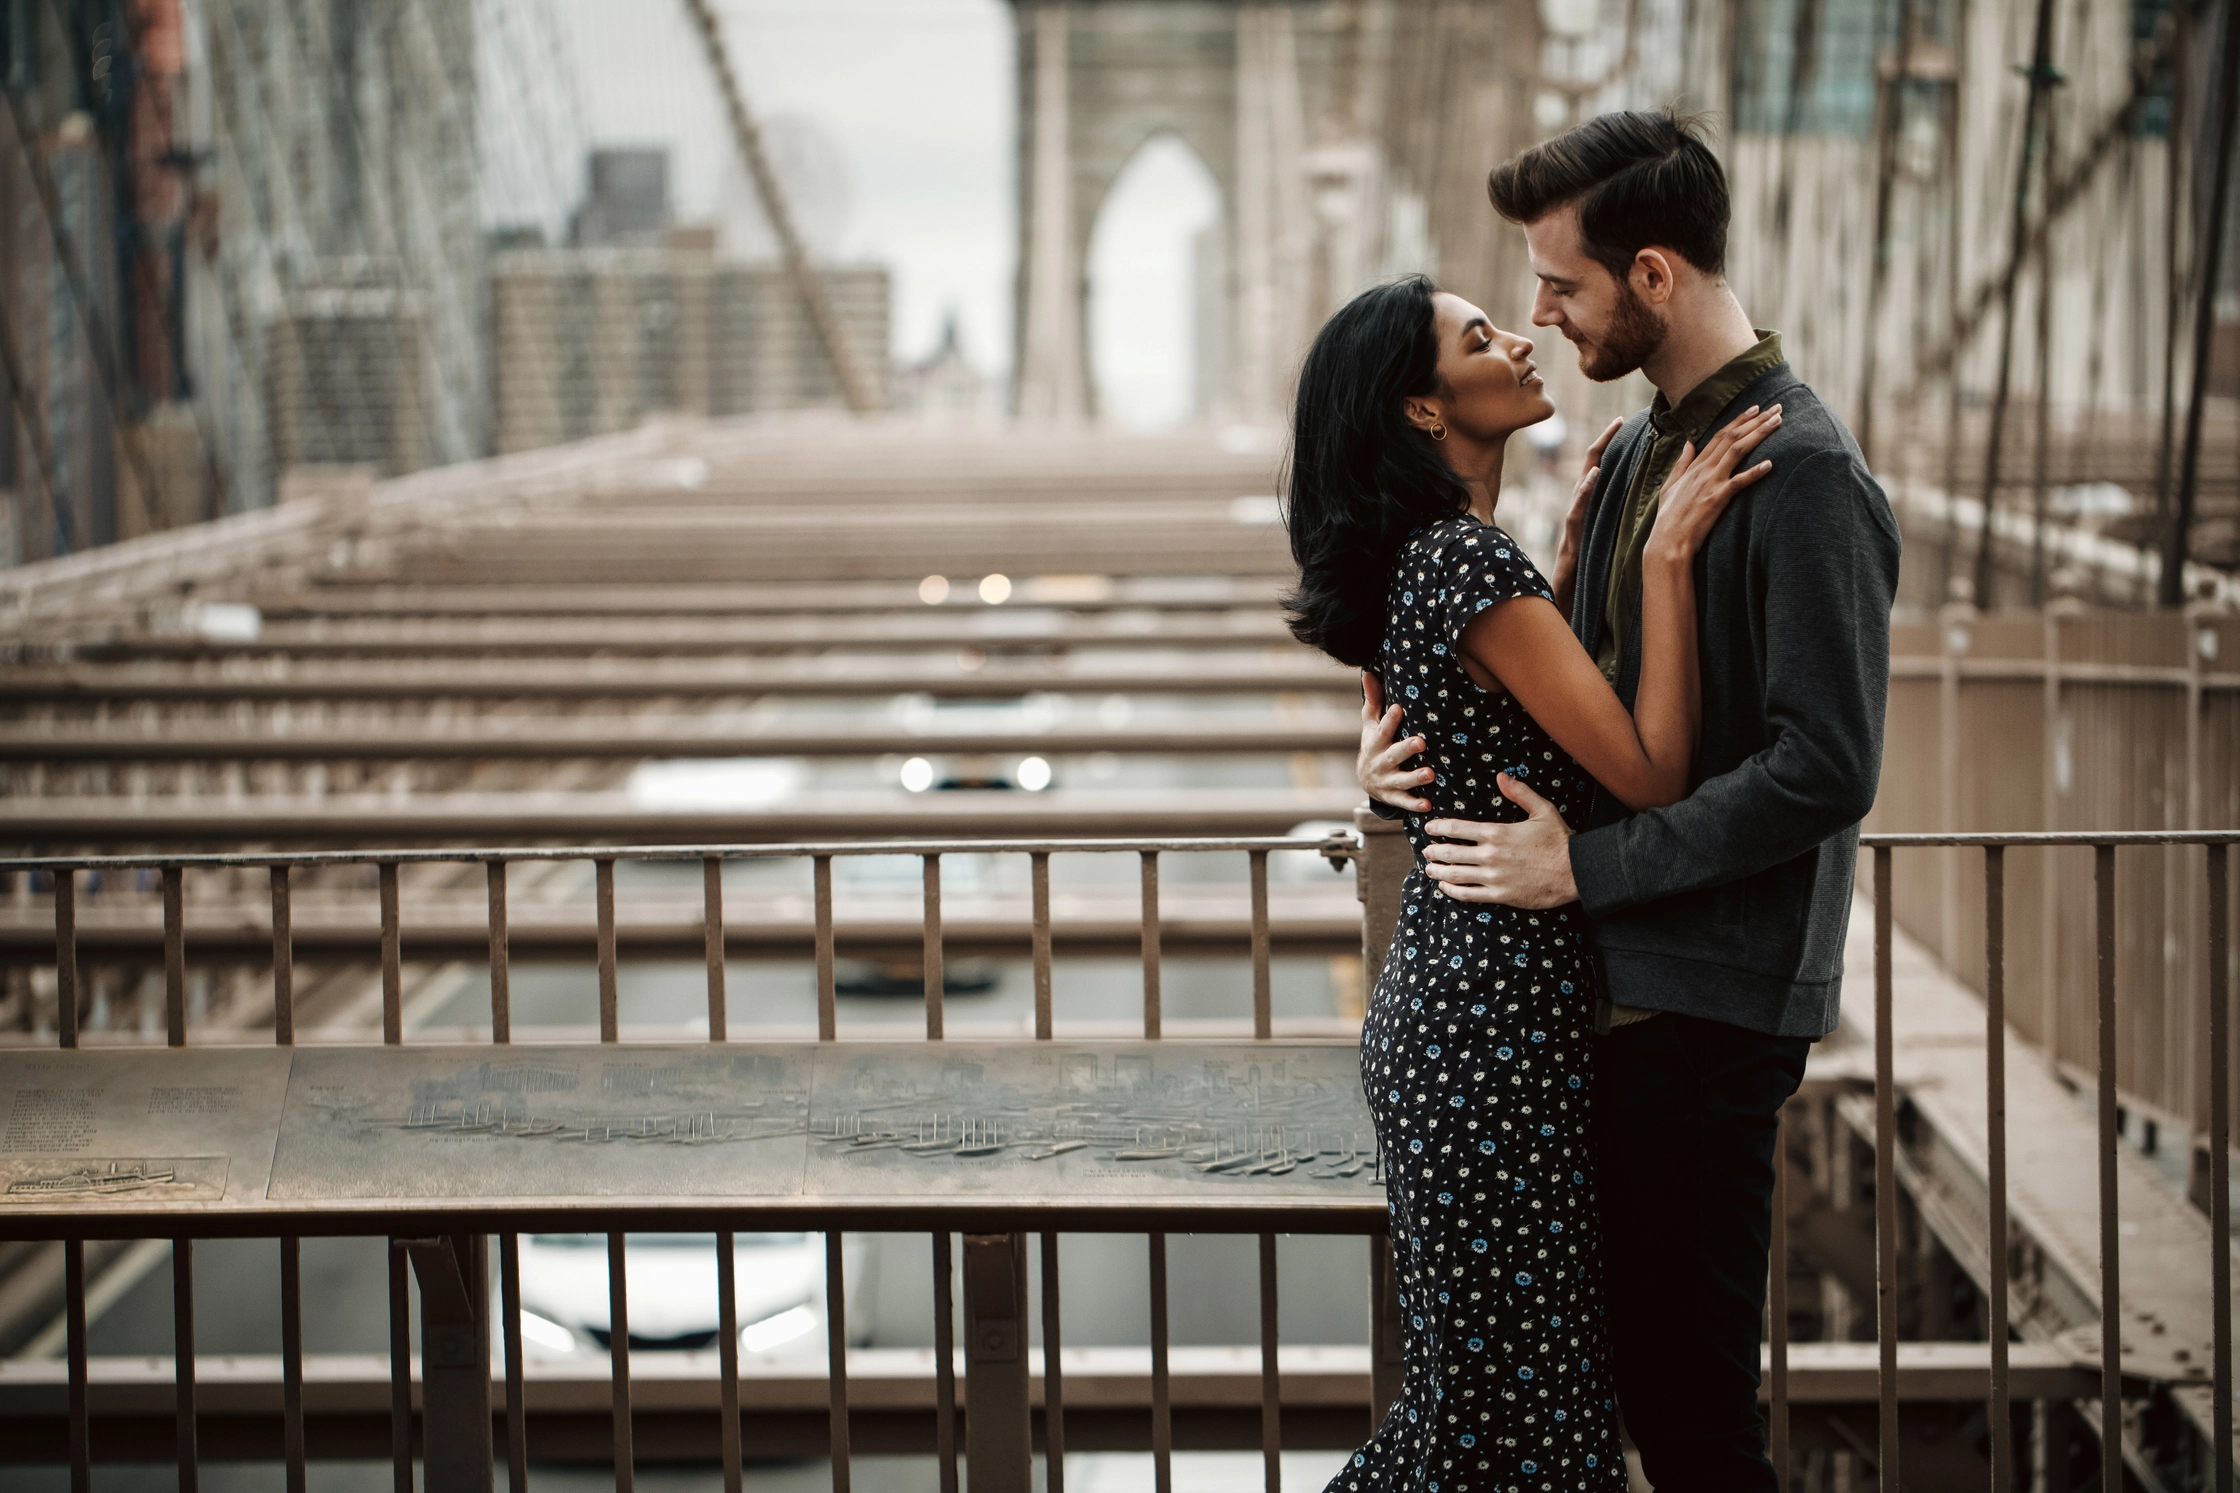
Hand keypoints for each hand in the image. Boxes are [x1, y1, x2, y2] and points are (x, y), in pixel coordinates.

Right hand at [1357, 671, 1432, 812]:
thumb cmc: (1374, 745)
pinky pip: (1403, 802)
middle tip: (1421, 742)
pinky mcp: (1392, 797)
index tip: (1398, 708)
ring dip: (1414, 778)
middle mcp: (1380, 761)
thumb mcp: (1370, 724)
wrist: (1365, 780)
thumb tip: (1368, 672)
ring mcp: (1386, 780)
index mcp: (1375, 742)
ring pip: (1400, 780)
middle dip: (1406, 749)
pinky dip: (1414, 805)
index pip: (1382, 729)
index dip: (1389, 719)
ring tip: (1430, 774)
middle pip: (1393, 755)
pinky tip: (1428, 805)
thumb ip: (1373, 700)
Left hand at [1420, 774, 1577, 908]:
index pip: (1456, 829)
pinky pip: (1468, 894)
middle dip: (1434, 851)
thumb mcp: (1542, 810)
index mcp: (1497, 832)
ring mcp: (1494, 877)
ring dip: (1438, 872)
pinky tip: (1445, 887)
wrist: (1576, 872)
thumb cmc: (1560, 840)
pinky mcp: (1500, 895)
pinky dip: (1452, 891)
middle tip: (1426, 851)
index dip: (1438, 828)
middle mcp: (1491, 855)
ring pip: (1455, 875)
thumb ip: (1520, 792)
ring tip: (1429, 869)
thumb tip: (1502, 776)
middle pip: (1450, 853)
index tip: (1429, 828)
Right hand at [1551, 417, 1621, 612]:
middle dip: (1603, 440)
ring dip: (1595, 458)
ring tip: (1608, 436)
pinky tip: (1594, 475)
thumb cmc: (1588, 567)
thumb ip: (1611, 514)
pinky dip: (1585, 489)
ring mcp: (1573, 517)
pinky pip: (1577, 507)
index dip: (1608, 443)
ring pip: (1582, 481)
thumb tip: (1632, 498)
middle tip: (1619, 420)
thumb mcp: (1604, 535)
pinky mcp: (1571, 532)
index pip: (1598, 466)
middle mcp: (1579, 505)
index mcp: (1588, 503)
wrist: (1568, 592)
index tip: (1622, 421)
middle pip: (1590, 465)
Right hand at [1645, 404, 1780, 564]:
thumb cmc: (1669, 517)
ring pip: (1737, 451)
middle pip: (1732, 437)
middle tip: (1776, 408)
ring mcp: (1711, 482)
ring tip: (1777, 422)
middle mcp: (1704, 469)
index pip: (1720, 435)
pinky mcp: (1717, 499)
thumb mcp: (1671, 485)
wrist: (1668, 541)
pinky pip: (1739, 482)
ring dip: (1759, 434)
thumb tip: (1689, 444)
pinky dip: (1754, 472)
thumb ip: (1682, 463)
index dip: (1739, 420)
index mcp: (1695, 466)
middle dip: (1755, 420)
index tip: (1755, 408)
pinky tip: (1770, 464)